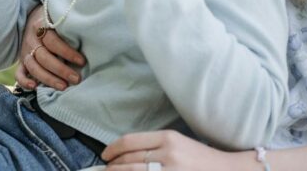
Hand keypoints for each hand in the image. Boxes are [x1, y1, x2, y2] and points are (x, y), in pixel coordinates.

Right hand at [15, 5, 85, 90]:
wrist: (33, 15)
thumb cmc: (54, 19)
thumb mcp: (59, 18)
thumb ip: (68, 29)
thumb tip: (90, 42)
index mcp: (40, 26)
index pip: (53, 41)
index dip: (67, 52)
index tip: (82, 61)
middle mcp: (31, 39)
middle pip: (44, 57)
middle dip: (61, 70)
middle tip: (76, 79)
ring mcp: (25, 50)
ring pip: (33, 67)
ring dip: (48, 79)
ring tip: (63, 86)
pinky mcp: (21, 60)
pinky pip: (19, 72)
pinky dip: (24, 81)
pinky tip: (34, 87)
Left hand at [102, 131, 252, 169]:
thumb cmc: (201, 158)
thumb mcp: (179, 143)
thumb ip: (155, 146)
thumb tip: (126, 153)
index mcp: (169, 138)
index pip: (130, 141)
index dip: (113, 149)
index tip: (105, 155)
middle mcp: (169, 154)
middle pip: (129, 160)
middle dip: (113, 166)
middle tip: (106, 169)